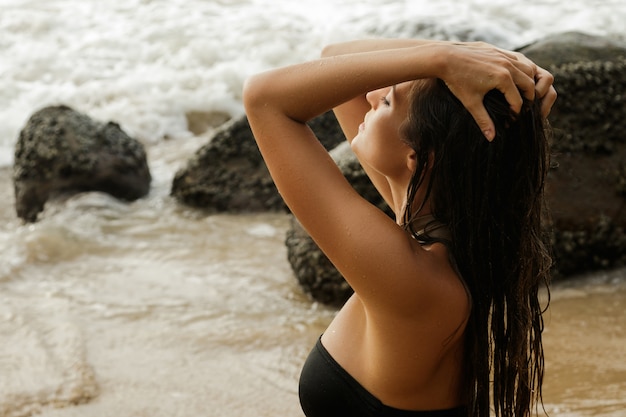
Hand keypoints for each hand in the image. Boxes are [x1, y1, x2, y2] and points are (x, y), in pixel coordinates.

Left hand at [439, 42, 555, 139]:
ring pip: (528, 69)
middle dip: (528, 98)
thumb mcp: (470, 102)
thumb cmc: (457, 81)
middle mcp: (507, 65)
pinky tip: (514, 79)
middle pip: (529, 84)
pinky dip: (522, 70)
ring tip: (521, 94)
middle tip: (522, 108)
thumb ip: (483, 120)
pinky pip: (518, 59)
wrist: (445, 57)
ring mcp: (504, 55)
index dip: (516, 113)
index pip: (518, 100)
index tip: (512, 120)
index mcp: (503, 78)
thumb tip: (492, 139)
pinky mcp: (499, 50)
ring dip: (528, 82)